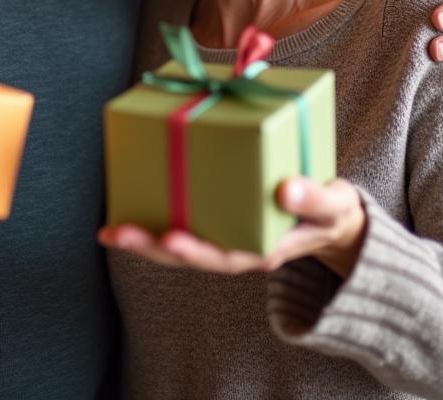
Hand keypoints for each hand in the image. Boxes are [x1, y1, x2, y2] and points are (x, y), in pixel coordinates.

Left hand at [98, 177, 365, 277]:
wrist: (332, 218)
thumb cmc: (330, 210)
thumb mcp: (332, 206)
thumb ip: (314, 198)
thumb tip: (287, 187)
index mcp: (264, 251)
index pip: (224, 257)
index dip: (197, 251)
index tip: (171, 238)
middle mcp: (238, 250)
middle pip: (190, 256)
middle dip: (151, 246)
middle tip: (118, 233)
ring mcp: (225, 238)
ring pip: (179, 245)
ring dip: (143, 239)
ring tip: (110, 231)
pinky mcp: (217, 221)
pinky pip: (183, 224)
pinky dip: (154, 219)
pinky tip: (128, 206)